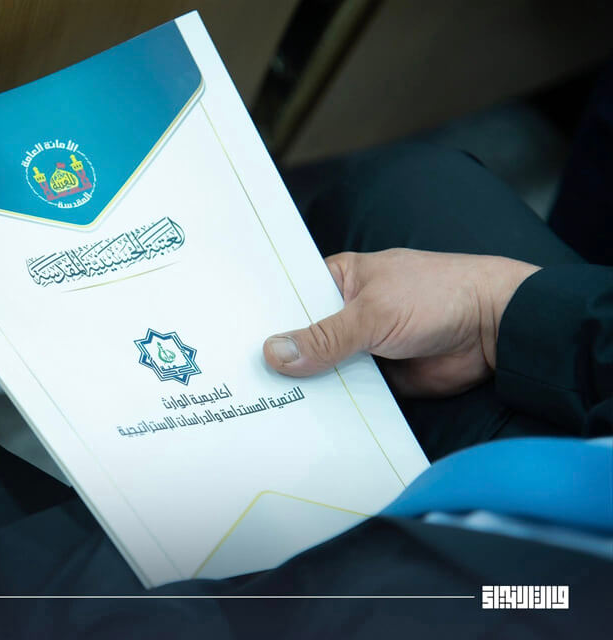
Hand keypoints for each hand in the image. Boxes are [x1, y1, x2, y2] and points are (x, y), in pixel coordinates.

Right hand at [263, 249, 539, 396]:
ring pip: (320, 371)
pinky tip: (298, 423)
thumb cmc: (436, 296)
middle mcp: (343, 315)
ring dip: (300, 387)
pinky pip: (344, 396)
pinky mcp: (376, 381)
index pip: (289, 300)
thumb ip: (324, 337)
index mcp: (338, 282)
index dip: (262, 318)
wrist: (495, 329)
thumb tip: (273, 354)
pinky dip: (329, 407)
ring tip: (256, 408)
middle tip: (236, 384)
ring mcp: (358, 349)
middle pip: (300, 339)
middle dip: (277, 359)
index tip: (228, 341)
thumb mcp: (372, 313)